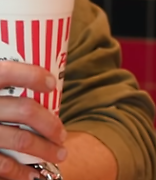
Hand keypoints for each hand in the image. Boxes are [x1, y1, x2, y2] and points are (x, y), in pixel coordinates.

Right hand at [0, 62, 66, 179]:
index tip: (52, 84)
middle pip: (24, 111)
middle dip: (50, 124)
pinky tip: (32, 175)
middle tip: (62, 133)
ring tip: (60, 153)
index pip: (6, 73)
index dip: (31, 76)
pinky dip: (20, 172)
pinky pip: (1, 164)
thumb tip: (37, 86)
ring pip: (20, 140)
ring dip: (45, 149)